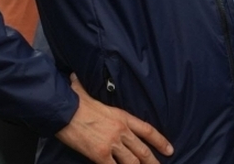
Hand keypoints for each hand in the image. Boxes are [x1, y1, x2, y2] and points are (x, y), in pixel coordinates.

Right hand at [56, 74, 173, 163]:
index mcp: (123, 117)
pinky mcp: (99, 155)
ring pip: (132, 162)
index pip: (148, 130)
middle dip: (153, 161)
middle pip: (143, 150)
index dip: (161, 141)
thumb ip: (88, 88)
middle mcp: (121, 131)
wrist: (64, 111)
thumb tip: (75, 77)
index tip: (170, 150)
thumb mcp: (89, 93)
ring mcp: (111, 143)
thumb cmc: (76, 101)